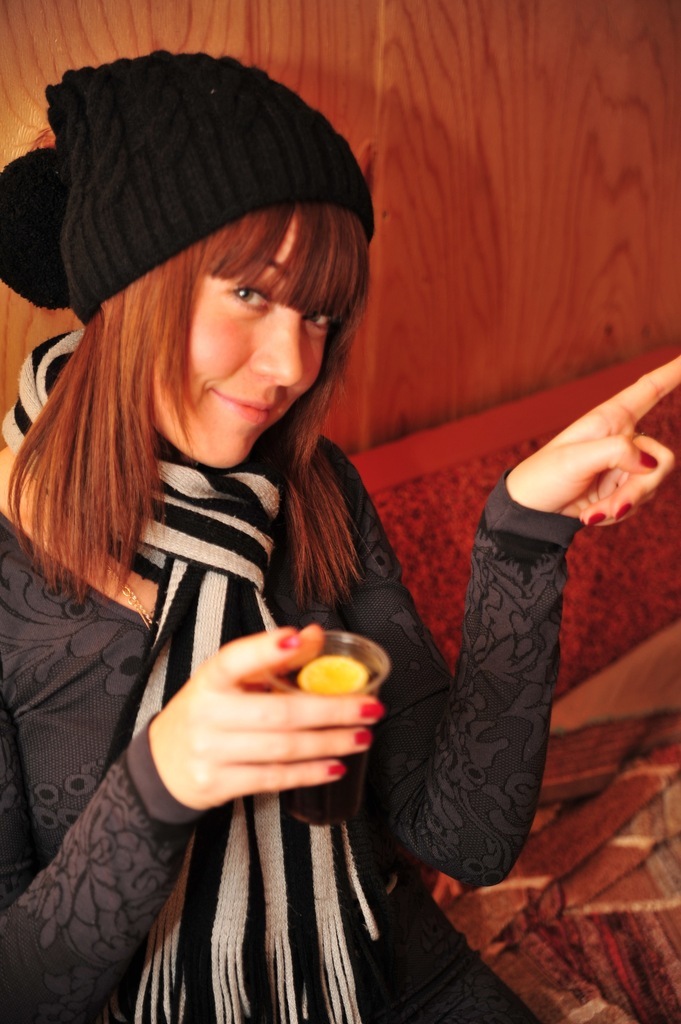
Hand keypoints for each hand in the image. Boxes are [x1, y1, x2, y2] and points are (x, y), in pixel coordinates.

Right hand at [147, 624, 383, 810]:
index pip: (235, 659)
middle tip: (370, 707)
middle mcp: (208, 713)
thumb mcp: (229, 681)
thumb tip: (314, 635)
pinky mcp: (219, 783)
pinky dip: (309, 773)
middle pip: (278, 712)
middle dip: (331, 711)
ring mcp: (211, 751)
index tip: (298, 639)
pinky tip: (336, 766)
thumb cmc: (208, 711)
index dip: (266, 649)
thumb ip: (270, 658)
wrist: (163, 764)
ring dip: (329, 743)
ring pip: (282, 748)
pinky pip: (273, 778)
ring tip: (362, 736)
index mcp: (210, 679)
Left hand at [506, 353, 680, 522]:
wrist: (532, 512)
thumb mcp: (574, 459)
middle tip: (615, 506)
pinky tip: (592, 513)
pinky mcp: (622, 488)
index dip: (673, 371)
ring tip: (592, 511)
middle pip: (661, 459)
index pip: (649, 389)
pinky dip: (617, 512)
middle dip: (639, 488)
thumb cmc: (545, 476)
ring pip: (651, 485)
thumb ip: (616, 452)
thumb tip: (649, 462)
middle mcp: (623, 438)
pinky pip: (639, 502)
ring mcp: (624, 465)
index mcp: (610, 418)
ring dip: (623, 504)